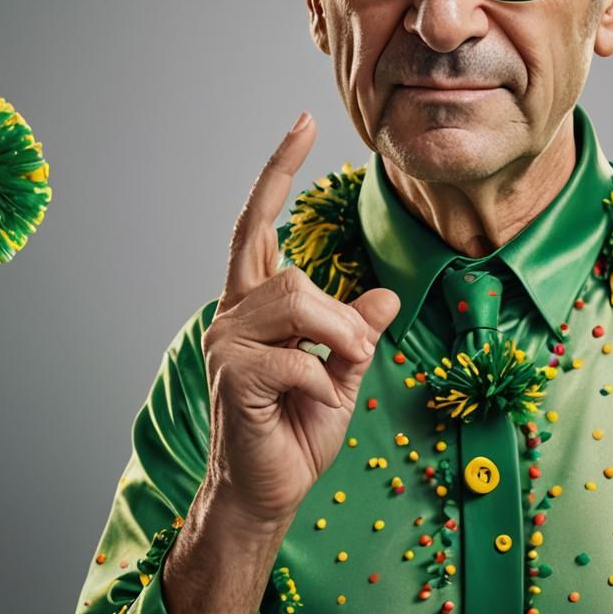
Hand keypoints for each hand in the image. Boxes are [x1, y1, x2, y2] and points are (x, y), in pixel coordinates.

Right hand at [200, 112, 399, 529]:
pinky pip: (297, 356)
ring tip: (343, 370)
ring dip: (335, 337)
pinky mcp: (233, 375)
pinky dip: (325, 378)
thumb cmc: (299, 428)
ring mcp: (226, 342)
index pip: (257, 222)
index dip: (278, 170)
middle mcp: (233, 313)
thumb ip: (357, 331)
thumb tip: (386, 296)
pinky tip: (317, 400)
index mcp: (256, 303)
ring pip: (293, 299)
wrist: (268, 491)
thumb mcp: (344, 369)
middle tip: (356, 351)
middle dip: (332, 310)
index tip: (303, 122)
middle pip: (284, 268)